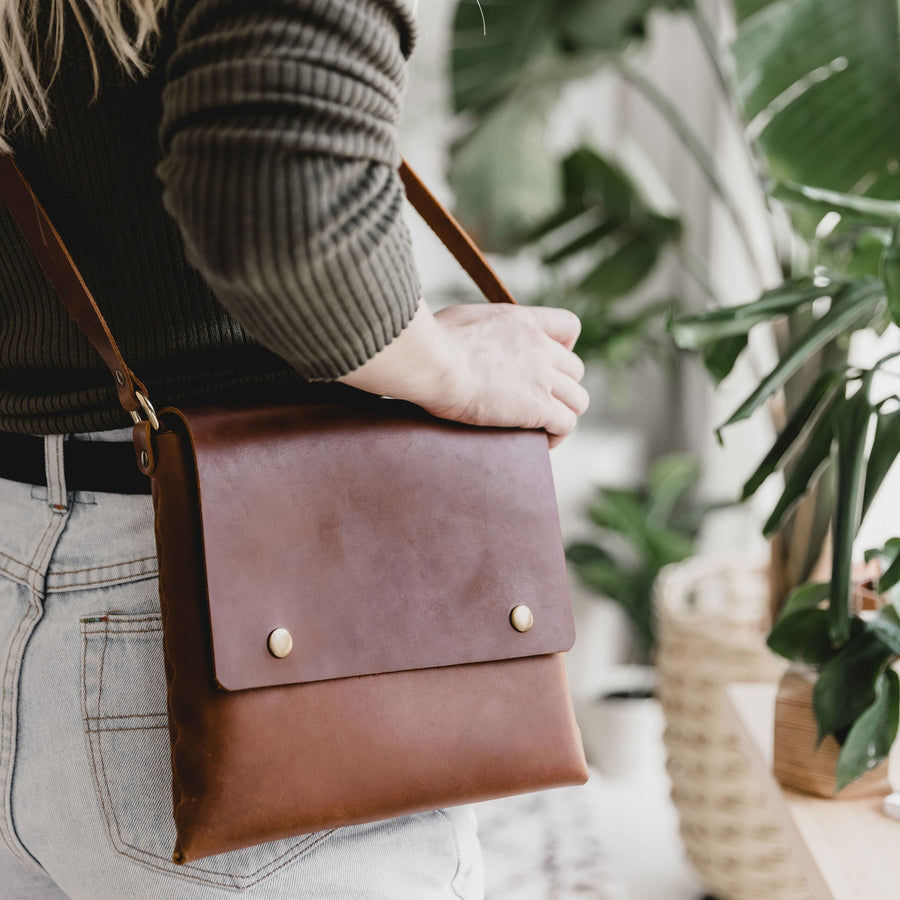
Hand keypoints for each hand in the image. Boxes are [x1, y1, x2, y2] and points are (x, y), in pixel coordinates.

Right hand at [338, 299, 588, 446]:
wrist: (433, 361)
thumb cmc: (431, 341)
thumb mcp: (457, 318)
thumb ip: (472, 327)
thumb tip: (451, 333)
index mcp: (522, 322)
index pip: (568, 326)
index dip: (564, 347)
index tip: (546, 364)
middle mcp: (540, 347)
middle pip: (575, 369)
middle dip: (561, 387)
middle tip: (536, 403)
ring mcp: (542, 377)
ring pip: (578, 400)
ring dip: (563, 414)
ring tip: (541, 429)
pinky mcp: (537, 406)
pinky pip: (566, 424)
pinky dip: (557, 435)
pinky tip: (539, 442)